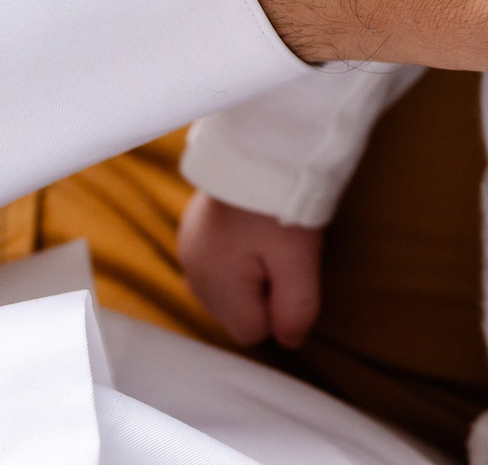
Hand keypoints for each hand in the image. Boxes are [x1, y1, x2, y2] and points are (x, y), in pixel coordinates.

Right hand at [178, 193, 323, 348]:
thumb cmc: (279, 205)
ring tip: (268, 235)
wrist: (259, 145)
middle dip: (262, 292)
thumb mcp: (298, 259)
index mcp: (216, 287)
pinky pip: (218, 260)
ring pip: (226, 286)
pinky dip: (236, 252)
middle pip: (236, 311)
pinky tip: (252, 226)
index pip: (252, 331)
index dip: (279, 308)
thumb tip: (289, 343)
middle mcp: (193, 274)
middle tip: (282, 250)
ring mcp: (189, 249)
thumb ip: (295, 308)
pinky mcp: (192, 228)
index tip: (291, 271)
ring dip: (249, 272)